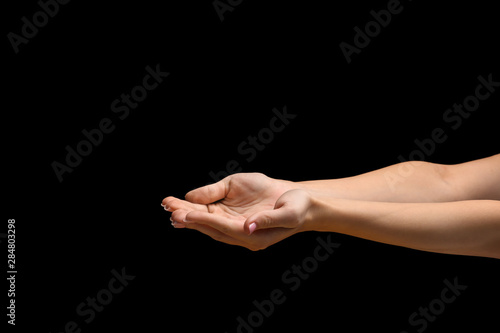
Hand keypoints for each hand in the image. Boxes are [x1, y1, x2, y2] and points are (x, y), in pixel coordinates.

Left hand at [161, 173, 312, 250]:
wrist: (301, 202)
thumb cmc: (297, 206)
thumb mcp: (288, 212)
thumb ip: (267, 219)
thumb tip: (247, 226)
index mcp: (255, 237)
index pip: (224, 228)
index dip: (204, 220)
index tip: (186, 213)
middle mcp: (242, 235)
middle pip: (211, 227)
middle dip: (189, 218)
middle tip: (170, 209)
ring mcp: (237, 228)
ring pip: (209, 222)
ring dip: (189, 214)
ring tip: (169, 205)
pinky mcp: (235, 218)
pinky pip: (213, 216)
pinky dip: (198, 210)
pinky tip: (184, 205)